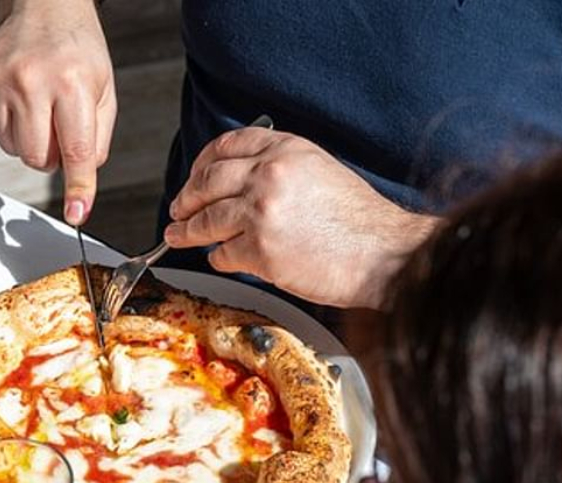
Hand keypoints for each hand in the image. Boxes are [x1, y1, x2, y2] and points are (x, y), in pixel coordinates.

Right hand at [0, 0, 115, 224]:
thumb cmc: (77, 47)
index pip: (75, 149)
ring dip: (29, 138)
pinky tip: (19, 97)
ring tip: (39, 104)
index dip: (77, 186)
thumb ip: (97, 139)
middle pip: (36, 158)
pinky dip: (10, 124)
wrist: (42, 5)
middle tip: (59, 125)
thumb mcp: (104, 89)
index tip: (77, 214)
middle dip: (51, 154)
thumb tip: (81, 180)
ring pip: (13, 149)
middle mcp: (30, 82)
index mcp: (70, 83)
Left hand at [165, 129, 437, 308]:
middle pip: (208, 181)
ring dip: (188, 230)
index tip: (195, 174)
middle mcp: (269, 174)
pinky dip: (217, 258)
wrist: (383, 254)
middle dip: (187, 197)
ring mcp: (261, 212)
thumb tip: (242, 182)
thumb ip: (281, 168)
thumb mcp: (321, 172)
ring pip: (206, 219)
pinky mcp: (259, 249)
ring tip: (178, 235)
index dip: (203, 162)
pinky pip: (222, 253)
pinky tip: (219, 259)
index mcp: (286, 150)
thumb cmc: (359, 222)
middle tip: (178, 209)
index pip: (228, 145)